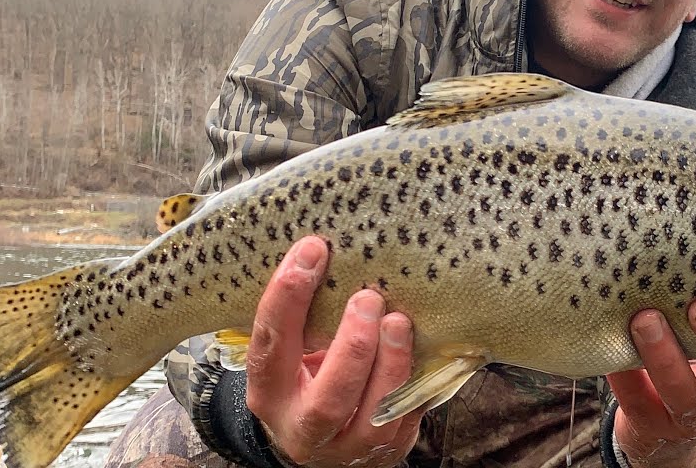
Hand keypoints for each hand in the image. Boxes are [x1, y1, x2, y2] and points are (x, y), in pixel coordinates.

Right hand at [244, 236, 421, 467]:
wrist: (321, 440)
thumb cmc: (308, 376)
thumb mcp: (293, 353)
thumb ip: (308, 318)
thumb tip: (331, 247)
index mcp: (270, 393)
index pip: (270, 345)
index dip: (288, 297)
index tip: (312, 250)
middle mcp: (302, 428)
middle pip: (328, 399)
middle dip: (353, 346)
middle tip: (368, 297)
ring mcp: (347, 448)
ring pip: (374, 416)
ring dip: (391, 364)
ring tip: (399, 322)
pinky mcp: (387, 451)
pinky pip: (408, 417)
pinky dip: (417, 381)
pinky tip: (425, 347)